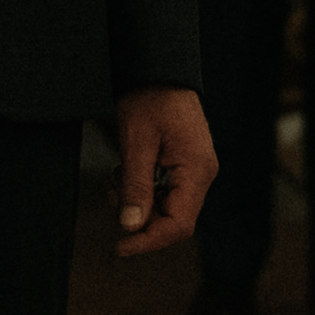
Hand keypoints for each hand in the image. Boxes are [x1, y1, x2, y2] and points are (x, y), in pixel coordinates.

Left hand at [116, 87, 215, 255]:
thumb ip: (135, 187)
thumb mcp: (136, 144)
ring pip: (166, 205)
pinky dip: (142, 188)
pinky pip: (164, 189)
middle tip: (113, 202)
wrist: (158, 67)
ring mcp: (194, 168)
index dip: (149, 241)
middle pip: (174, 218)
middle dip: (141, 218)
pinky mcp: (183, 162)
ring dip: (138, 202)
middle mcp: (201, 174)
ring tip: (116, 181)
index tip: (121, 248)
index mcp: (197, 171)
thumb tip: (130, 227)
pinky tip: (126, 171)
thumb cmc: (150, 99)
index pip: (179, 224)